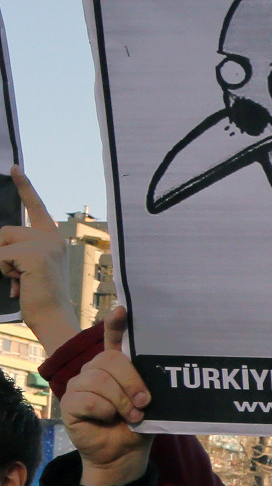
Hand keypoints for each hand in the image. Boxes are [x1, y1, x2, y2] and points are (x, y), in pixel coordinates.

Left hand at [0, 169, 75, 351]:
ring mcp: (46, 244)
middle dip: (1, 252)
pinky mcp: (35, 254)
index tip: (13, 167)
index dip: (24, 186)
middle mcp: (52, 237)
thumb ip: (14, 251)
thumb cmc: (36, 297)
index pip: (35, 207)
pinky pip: (1, 256)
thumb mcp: (24, 268)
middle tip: (19, 277)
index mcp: (52, 239)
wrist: (52, 318)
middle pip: (6, 230)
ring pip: (2, 241)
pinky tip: (20, 285)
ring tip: (21, 281)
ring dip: (1, 263)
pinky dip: (3, 271)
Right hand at [59, 307, 150, 485]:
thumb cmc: (140, 424)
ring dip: (121, 401)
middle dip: (132, 383)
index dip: (116, 324)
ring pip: (100, 380)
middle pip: (110, 361)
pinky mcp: (69, 402)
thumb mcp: (152, 401)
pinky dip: (104, 411)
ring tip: (131, 415)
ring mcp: (80, 385)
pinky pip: (87, 399)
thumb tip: (164, 370)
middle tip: (144, 403)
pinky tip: (107, 419)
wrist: (124, 453)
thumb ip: (150, 382)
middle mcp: (96, 370)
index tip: (122, 309)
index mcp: (117, 365)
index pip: (114, 338)